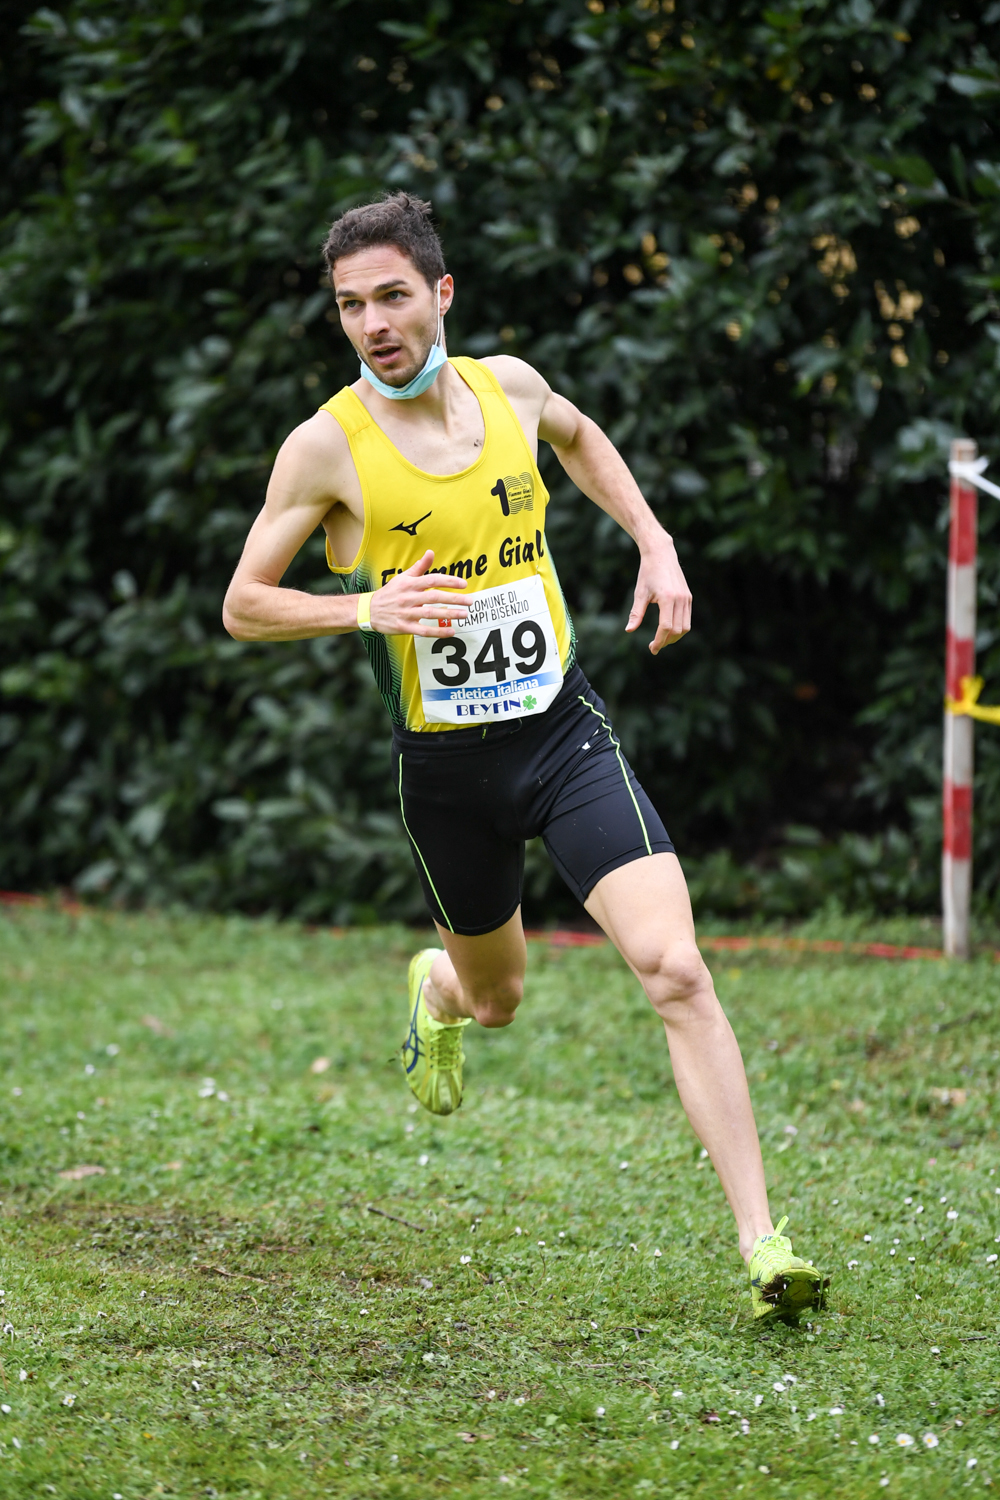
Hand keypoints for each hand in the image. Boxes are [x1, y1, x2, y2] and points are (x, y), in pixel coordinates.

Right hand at [367, 550, 469, 636]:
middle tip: (470, 601)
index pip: (432, 580)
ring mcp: (406, 613)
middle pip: (434, 597)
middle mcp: (408, 597)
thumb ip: (419, 567)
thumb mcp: (403, 577)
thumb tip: (431, 552)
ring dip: (448, 614)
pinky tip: (451, 631)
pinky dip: (437, 631)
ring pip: (430, 613)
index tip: (463, 584)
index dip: (448, 581)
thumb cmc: (390, 593)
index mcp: (410, 584)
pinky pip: (423, 630)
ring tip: (464, 615)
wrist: (369, 610)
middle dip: (453, 599)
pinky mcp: (404, 627)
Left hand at [626, 539, 691, 653]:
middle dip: (666, 641)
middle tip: (654, 646)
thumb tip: (629, 630)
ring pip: (685, 626)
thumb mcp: (639, 593)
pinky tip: (668, 630)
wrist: (661, 554)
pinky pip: (687, 618)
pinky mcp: (688, 597)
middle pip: (677, 630)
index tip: (652, 648)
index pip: (665, 627)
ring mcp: (687, 598)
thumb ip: (636, 613)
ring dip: (674, 637)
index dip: (659, 641)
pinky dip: (679, 628)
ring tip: (661, 640)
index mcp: (667, 598)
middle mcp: (680, 599)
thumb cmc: (647, 573)